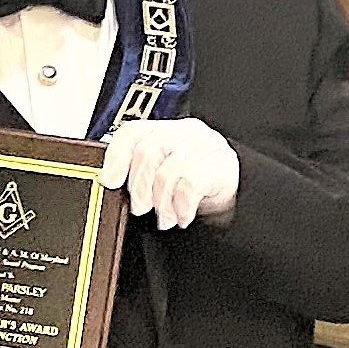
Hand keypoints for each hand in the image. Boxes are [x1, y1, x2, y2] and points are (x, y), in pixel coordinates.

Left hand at [101, 117, 239, 227]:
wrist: (238, 190)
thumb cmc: (196, 181)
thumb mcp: (166, 172)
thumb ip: (142, 171)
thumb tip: (111, 184)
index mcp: (165, 130)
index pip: (133, 132)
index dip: (116, 156)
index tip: (110, 181)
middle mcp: (184, 133)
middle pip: (148, 152)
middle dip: (139, 186)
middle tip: (141, 208)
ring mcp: (204, 147)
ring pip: (167, 171)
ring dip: (161, 202)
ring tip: (164, 217)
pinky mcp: (220, 166)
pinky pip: (189, 186)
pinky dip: (180, 207)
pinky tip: (182, 216)